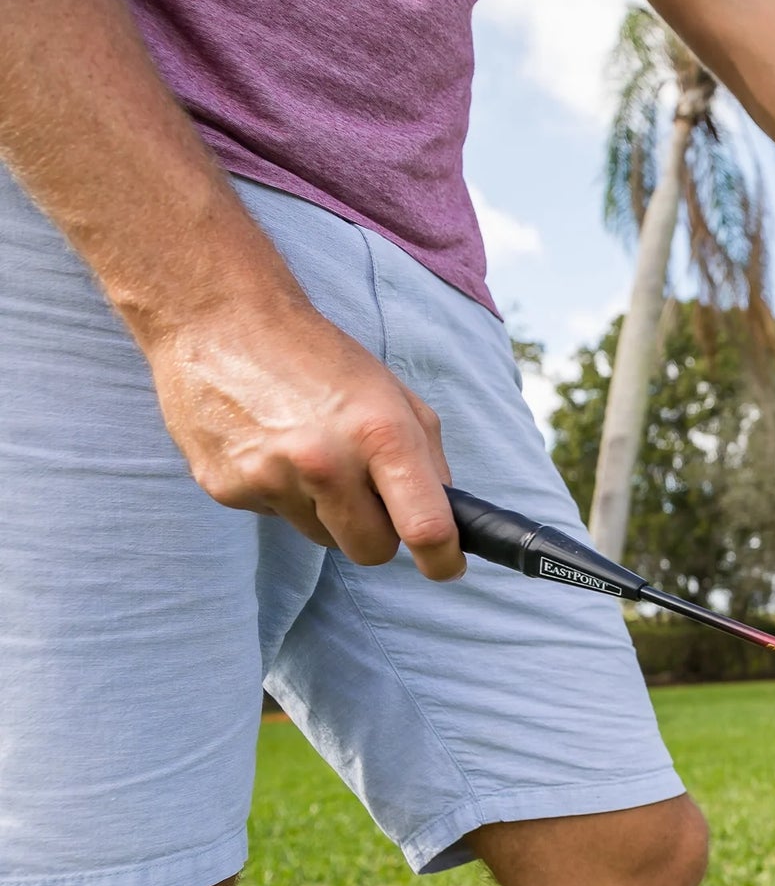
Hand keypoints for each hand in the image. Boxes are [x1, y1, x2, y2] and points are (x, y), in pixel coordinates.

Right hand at [147, 299, 465, 579]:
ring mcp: (271, 478)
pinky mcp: (226, 488)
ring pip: (322, 538)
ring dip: (327, 512)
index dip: (442, 559)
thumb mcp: (392, 394)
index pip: (425, 526)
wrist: (218, 319)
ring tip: (308, 454)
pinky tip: (269, 448)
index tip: (446, 566)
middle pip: (372, 551)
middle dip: (379, 534)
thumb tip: (443, 515)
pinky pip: (276, 517)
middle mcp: (325, 461)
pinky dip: (282, 494)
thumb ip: (426, 458)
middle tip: (368, 495)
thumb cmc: (317, 356)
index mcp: (379, 433)